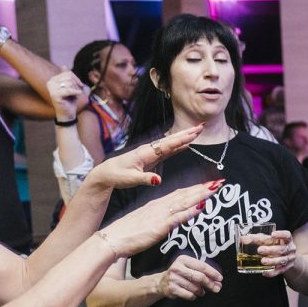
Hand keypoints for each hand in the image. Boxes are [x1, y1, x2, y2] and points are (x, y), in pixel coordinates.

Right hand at [47, 70, 88, 121]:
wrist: (68, 113)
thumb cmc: (70, 100)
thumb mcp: (70, 86)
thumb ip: (67, 76)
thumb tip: (63, 66)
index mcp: (53, 79)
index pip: (68, 73)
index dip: (76, 79)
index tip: (79, 86)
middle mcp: (50, 82)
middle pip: (69, 77)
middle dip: (76, 84)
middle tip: (77, 92)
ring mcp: (51, 89)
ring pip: (69, 83)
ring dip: (76, 89)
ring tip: (74, 95)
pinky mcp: (54, 95)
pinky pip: (68, 90)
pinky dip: (75, 92)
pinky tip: (78, 94)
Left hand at [86, 125, 205, 190]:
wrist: (106, 173)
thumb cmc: (117, 176)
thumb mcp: (130, 179)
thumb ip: (145, 179)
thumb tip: (159, 180)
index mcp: (145, 153)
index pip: (167, 145)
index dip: (181, 140)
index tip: (194, 134)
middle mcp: (150, 150)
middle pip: (172, 139)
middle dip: (187, 133)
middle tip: (201, 126)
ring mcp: (151, 153)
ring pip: (171, 143)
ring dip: (185, 137)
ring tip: (197, 131)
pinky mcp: (152, 158)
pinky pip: (168, 150)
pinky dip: (178, 146)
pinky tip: (186, 144)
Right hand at [99, 187, 218, 267]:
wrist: (111, 239)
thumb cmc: (126, 233)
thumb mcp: (146, 222)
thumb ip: (160, 218)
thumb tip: (173, 216)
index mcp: (156, 205)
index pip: (180, 194)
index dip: (195, 189)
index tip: (209, 185)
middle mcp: (159, 207)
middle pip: (185, 195)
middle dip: (203, 189)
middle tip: (219, 182)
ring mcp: (159, 216)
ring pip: (184, 202)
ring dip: (200, 195)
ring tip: (214, 188)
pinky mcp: (158, 227)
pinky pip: (177, 218)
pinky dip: (190, 211)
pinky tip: (201, 207)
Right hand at [148, 254, 223, 300]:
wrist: (161, 282)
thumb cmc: (181, 274)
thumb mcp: (189, 268)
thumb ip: (203, 272)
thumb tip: (218, 281)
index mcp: (183, 259)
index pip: (202, 266)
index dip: (213, 273)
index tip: (220, 278)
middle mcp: (177, 267)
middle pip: (199, 277)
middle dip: (210, 283)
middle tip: (217, 288)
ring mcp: (173, 278)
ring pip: (194, 287)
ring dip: (201, 291)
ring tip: (202, 291)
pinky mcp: (171, 288)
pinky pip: (188, 294)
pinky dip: (193, 296)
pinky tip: (193, 294)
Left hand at [256, 229, 299, 277]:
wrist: (288, 258)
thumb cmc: (276, 246)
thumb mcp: (270, 240)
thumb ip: (258, 239)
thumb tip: (243, 239)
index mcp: (287, 240)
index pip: (286, 235)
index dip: (280, 234)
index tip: (272, 234)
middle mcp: (290, 249)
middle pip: (282, 249)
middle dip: (271, 250)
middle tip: (260, 250)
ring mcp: (289, 259)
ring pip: (281, 261)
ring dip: (271, 261)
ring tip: (262, 261)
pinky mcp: (286, 268)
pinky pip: (279, 271)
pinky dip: (272, 272)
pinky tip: (264, 272)